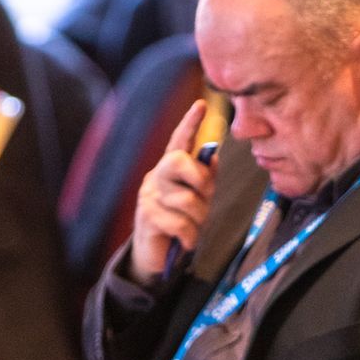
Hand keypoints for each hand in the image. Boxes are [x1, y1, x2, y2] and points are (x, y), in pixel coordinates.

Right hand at [128, 101, 216, 283]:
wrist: (155, 255)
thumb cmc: (180, 221)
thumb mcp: (197, 198)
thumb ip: (204, 177)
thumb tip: (213, 155)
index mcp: (170, 169)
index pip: (179, 140)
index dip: (190, 123)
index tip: (202, 105)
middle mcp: (156, 177)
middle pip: (178, 161)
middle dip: (200, 179)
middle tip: (205, 198)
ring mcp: (148, 196)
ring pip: (185, 198)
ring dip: (198, 217)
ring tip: (193, 227)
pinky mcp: (146, 218)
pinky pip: (179, 222)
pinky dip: (190, 235)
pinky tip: (186, 241)